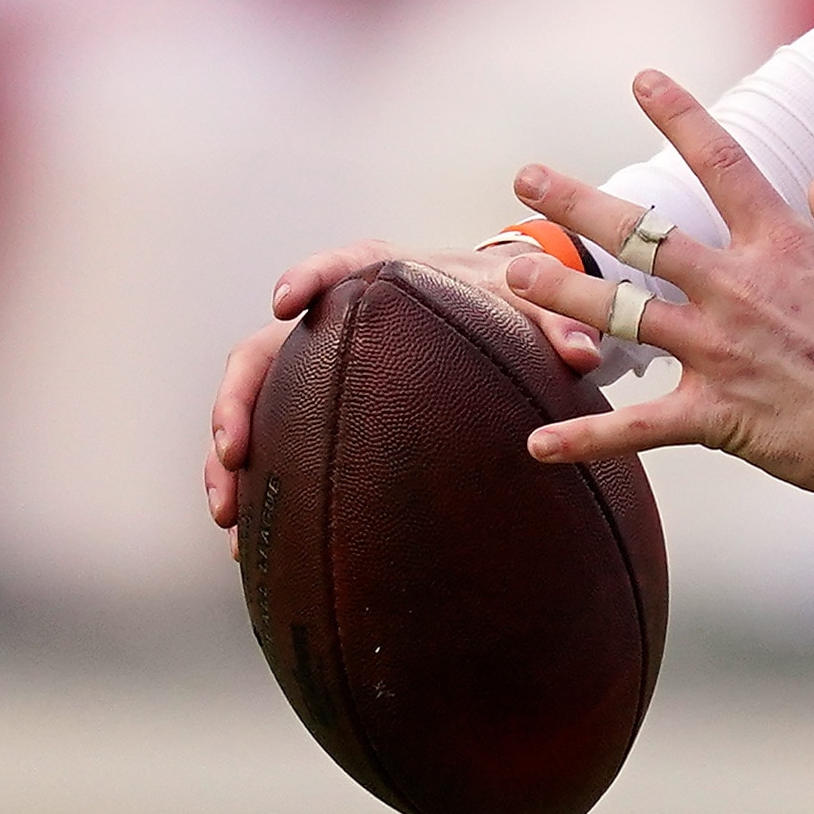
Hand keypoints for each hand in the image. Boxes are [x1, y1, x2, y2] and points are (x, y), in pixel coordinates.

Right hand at [201, 237, 608, 548]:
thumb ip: (554, 322)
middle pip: (260, 355)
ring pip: (253, 409)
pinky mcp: (311, 409)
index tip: (284, 302)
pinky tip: (249, 543)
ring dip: (229, 462)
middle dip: (236, 402)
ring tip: (228, 516)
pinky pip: (273, 448)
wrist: (490, 310)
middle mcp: (329, 322)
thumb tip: (584, 355)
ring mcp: (312, 368)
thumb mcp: (526, 304)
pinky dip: (260, 490)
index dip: (304, 280)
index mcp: (375, 276)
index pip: (332, 270)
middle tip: (232, 451)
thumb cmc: (501, 298)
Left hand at [498, 70, 813, 509]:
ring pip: (622, 314)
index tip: (643, 81)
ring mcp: (720, 351)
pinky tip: (537, 443)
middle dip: (579, 202)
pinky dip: (586, 436)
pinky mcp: (715, 413)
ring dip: (563, 290)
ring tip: (515, 271)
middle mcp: (738, 290)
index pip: (723, 163)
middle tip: (527, 177)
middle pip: (644, 234)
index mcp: (780, 247)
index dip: (681, 116)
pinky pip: (637, 427)